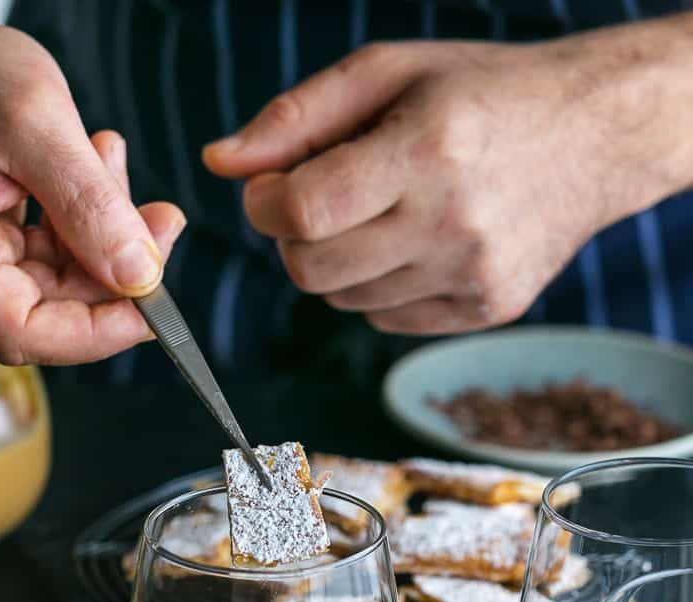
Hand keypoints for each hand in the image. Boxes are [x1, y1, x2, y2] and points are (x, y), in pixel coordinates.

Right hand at [0, 0, 184, 363]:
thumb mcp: (30, 118)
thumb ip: (90, 203)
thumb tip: (141, 275)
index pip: (26, 331)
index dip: (99, 332)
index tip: (155, 308)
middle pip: (47, 309)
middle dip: (114, 269)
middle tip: (161, 221)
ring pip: (51, 281)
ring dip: (99, 235)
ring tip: (112, 164)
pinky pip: (37, 255)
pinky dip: (75, 222)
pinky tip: (93, 172)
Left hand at [205, 24, 692, 333]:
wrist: (593, 136)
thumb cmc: (482, 93)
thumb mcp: (390, 72)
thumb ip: (296, 117)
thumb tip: (220, 162)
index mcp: (426, 151)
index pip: (304, 211)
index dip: (266, 204)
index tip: (272, 188)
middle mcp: (452, 223)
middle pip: (312, 270)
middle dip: (292, 239)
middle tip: (315, 202)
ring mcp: (472, 276)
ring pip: (343, 300)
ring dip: (336, 261)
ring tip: (379, 212)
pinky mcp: (486, 309)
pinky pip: (385, 319)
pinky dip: (378, 285)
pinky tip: (414, 242)